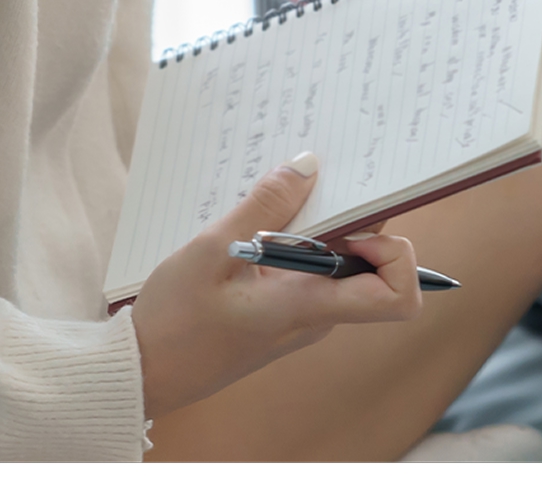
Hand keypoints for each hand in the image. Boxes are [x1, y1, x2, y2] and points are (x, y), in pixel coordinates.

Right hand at [128, 152, 422, 418]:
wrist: (144, 373)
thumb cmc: (173, 322)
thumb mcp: (211, 252)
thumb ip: (264, 208)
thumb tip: (308, 167)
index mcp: (310, 307)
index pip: (397, 296)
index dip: (396, 254)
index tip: (356, 222)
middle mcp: (318, 314)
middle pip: (371, 265)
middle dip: (354, 220)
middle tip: (317, 182)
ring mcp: (302, 315)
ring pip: (339, 263)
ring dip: (320, 227)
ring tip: (278, 196)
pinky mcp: (283, 311)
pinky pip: (310, 270)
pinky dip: (297, 241)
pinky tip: (258, 223)